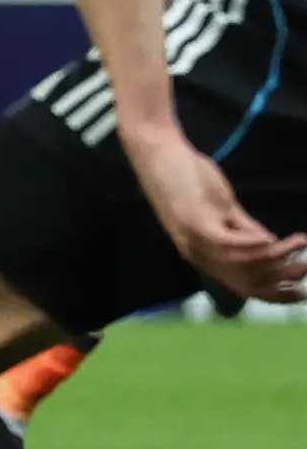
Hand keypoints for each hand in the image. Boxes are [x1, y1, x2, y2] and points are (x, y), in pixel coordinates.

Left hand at [125, 123, 306, 303]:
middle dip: (280, 279)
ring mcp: (193, 238)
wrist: (156, 155)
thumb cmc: (189, 180)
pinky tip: (272, 241)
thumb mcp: (222, 209)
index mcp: (203, 255)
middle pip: (243, 281)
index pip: (241, 286)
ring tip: (300, 246)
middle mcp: (196, 253)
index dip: (273, 294)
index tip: (302, 292)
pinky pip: (224, 243)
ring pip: (239, 263)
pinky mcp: (193, 220)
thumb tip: (272, 244)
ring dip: (274, 258)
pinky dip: (250, 245)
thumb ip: (245, 228)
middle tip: (306, 267)